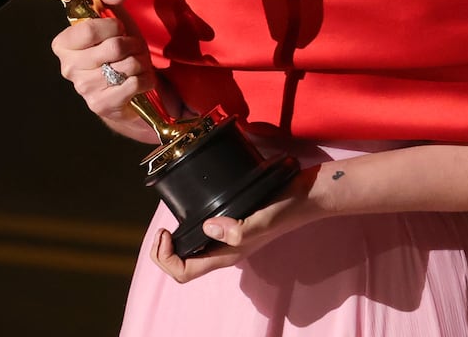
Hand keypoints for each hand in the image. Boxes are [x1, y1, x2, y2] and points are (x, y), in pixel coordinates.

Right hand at [50, 0, 154, 126]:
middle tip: (132, 48)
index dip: (112, 26)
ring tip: (135, 63)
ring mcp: (84, 89)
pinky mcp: (101, 105)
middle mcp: (68, 68)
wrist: (129, 84)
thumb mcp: (113, 12)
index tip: (118, 28)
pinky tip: (139, 80)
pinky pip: (134, 84)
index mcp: (63, 44)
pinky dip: (145, 79)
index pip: (89, 29)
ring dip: (140, 62)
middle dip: (132, 44)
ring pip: (126, 66)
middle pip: (113, 48)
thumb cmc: (118, 45)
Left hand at [150, 166, 319, 282]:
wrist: (305, 196)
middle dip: (164, 252)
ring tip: (169, 224)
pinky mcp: (232, 222)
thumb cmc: (285, 209)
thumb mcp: (262, 220)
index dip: (166, 257)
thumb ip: (238, 230)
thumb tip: (208, 228)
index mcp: (226, 255)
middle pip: (183, 265)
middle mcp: (225, 250)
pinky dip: (190, 227)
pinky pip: (203, 234)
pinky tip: (191, 212)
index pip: (183, 272)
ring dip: (175, 242)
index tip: (165, 232)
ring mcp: (229, 237)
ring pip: (192, 251)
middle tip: (162, 229)